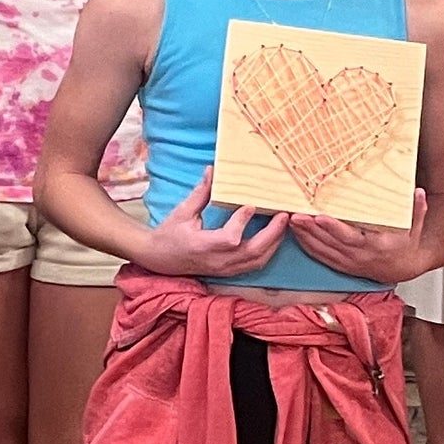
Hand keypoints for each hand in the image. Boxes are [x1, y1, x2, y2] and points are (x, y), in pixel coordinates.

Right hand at [128, 170, 289, 278]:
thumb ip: (200, 194)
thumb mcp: (182, 212)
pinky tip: (274, 238)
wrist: (160, 260)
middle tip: (283, 214)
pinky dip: (268, 252)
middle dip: (272, 234)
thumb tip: (212, 171)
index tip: (252, 205)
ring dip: (274, 243)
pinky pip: (255, 265)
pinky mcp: (229, 271)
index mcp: (203, 245)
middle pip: (252, 252)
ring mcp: (225, 268)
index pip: (229, 238)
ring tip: (283, 224)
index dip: (242, 222)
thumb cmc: (169, 234)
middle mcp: (217, 260)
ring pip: (258, 260)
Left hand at [290, 190, 430, 283]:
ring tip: (291, 221)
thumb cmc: (407, 246)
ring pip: (322, 250)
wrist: (404, 269)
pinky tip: (297, 235)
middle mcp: (359, 257)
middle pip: (330, 243)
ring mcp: (349, 263)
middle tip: (295, 215)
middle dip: (311, 229)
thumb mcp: (416, 228)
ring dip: (305, 236)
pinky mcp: (342, 266)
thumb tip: (418, 192)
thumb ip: (416, 210)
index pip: (350, 237)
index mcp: (375, 246)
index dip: (333, 228)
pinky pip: (321, 257)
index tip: (319, 217)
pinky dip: (308, 246)